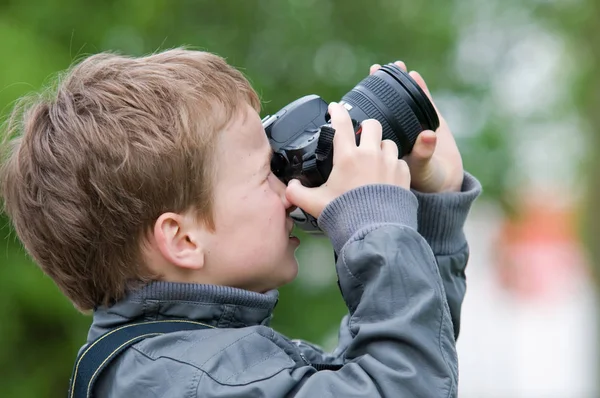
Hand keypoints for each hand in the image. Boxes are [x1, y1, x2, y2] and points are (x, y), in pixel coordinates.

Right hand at [286, 102, 410, 217]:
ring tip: (375, 158)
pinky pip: (400, 162)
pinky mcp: (403, 175)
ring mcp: (389, 163)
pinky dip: (394, 165)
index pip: (342, 124)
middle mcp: (370, 155)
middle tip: (360, 137)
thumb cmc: (344, 216)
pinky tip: (387, 175)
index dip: (337, 111)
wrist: (374, 233)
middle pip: (372, 124)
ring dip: (381, 146)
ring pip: (389, 142)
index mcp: (348, 157)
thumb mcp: (314, 204)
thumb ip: (298, 193)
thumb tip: (289, 187)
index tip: (335, 107)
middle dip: (365, 127)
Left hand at [370, 61, 463, 192]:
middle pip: (384, 106)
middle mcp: (395, 135)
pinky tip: (414, 76)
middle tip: (375, 70)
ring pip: (402, 101)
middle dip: (380, 88)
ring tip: (396, 65)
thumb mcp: (420, 171)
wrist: (446, 187)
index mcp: (383, 148)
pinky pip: (423, 103)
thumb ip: (422, 155)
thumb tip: (428, 136)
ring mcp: (413, 127)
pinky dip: (419, 89)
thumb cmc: (426, 183)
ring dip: (399, 83)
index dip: (361, 108)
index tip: (355, 91)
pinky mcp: (430, 123)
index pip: (368, 124)